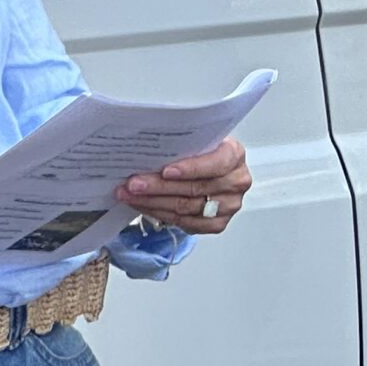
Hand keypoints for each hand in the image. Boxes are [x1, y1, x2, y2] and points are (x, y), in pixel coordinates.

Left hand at [117, 138, 250, 234]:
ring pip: (186, 207)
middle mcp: (236, 181)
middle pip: (195, 188)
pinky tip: (144, 206)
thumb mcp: (197, 142)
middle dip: (159, 187)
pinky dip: (160, 214)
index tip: (165, 171)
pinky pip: (185, 223)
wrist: (207, 171)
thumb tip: (147, 151)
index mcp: (234, 155)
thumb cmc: (200, 155)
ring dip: (153, 202)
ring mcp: (229, 205)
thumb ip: (182, 145)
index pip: (216, 163)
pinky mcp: (218, 224)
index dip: (191, 168)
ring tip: (130, 196)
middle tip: (133, 184)